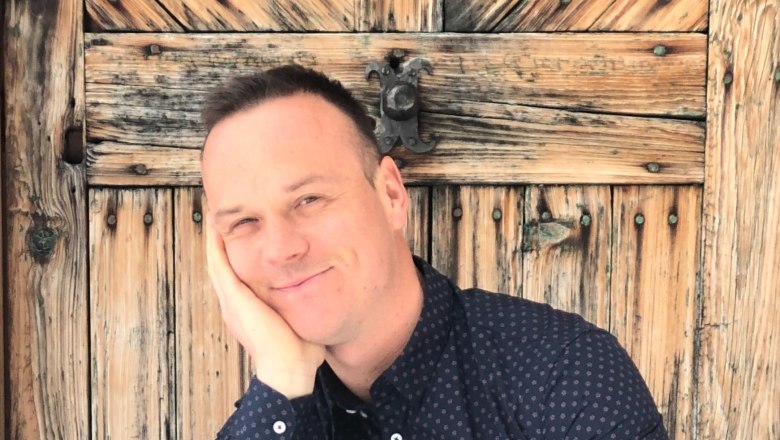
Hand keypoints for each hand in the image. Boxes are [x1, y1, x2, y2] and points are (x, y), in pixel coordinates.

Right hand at [205, 220, 325, 397]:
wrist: (289, 371)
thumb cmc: (300, 352)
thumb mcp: (299, 319)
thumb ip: (303, 305)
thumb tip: (321, 294)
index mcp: (247, 311)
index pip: (237, 277)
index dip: (233, 256)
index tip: (239, 236)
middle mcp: (234, 306)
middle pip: (222, 267)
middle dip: (221, 243)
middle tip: (220, 219)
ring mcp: (232, 303)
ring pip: (217, 263)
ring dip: (214, 240)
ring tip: (215, 217)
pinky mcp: (236, 299)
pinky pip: (220, 266)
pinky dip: (215, 247)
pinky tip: (214, 229)